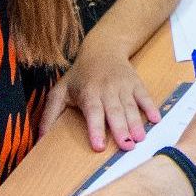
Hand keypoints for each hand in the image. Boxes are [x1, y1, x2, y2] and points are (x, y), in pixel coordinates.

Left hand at [40, 47, 160, 152]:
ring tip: (140, 139)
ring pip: (130, 106)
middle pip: (114, 111)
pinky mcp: (136, 83)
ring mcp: (123, 86)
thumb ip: (49, 115)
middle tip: (127, 147)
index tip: (99, 146)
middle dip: (121, 129)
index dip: (95, 129)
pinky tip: (156, 119)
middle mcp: (107, 89)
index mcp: (88, 92)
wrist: (103, 49)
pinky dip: (151, 107)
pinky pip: (145, 96)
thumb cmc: (80, 75)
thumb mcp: (60, 91)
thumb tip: (39, 139)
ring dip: (136, 123)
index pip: (92, 112)